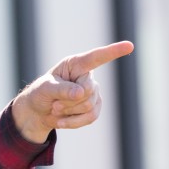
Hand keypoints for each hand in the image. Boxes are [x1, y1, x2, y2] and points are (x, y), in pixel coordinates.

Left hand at [12, 40, 133, 142]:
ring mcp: (93, 92)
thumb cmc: (41, 93)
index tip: (129, 45)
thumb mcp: (45, 88)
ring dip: (68, 112)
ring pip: (88, 106)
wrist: (39, 111)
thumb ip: (61, 89)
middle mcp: (87, 76)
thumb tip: (81, 93)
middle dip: (68, 101)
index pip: (96, 57)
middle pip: (88, 90)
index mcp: (76, 64)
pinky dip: (73, 122)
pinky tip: (61, 121)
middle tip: (53, 104)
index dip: (113, 51)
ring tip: (55, 109)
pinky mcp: (95, 108)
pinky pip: (90, 117)